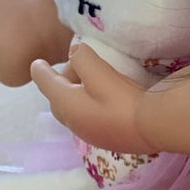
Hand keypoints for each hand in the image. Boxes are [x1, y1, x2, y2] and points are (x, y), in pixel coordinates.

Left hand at [31, 43, 156, 155]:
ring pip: (73, 112)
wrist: (153, 129)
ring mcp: (90, 133)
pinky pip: (88, 119)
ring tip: (88, 84)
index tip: (36, 63)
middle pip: (58, 101)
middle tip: (71, 70)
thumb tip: (75, 51)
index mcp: (67, 105)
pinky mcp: (107, 138)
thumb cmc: (124, 100)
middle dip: (59, 85)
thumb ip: (84, 60)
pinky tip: (102, 103)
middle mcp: (74, 122)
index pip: (48, 85)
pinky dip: (87, 107)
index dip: (41, 72)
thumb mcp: (102, 74)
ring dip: (74, 97)